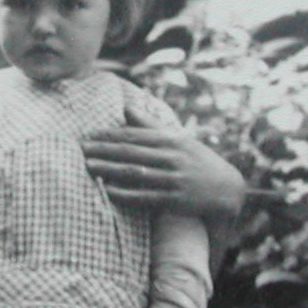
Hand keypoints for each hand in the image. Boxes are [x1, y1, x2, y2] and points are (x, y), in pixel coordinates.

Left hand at [84, 105, 245, 222]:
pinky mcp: (176, 199)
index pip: (134, 135)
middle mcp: (172, 157)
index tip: (88, 135)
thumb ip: (151, 125)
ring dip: (110, 170)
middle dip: (103, 150)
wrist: (227, 188)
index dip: (109, 135)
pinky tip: (107, 191)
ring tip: (88, 167)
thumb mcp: (178, 139)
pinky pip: (145, 196)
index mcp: (171, 139)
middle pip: (130, 152)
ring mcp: (174, 178)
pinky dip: (125, 194)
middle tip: (80, 150)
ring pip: (135, 173)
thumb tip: (126, 107)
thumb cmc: (196, 160)